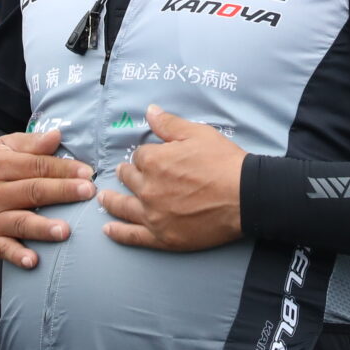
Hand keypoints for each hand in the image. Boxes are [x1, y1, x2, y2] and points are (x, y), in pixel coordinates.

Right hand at [0, 127, 96, 269]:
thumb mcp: (2, 146)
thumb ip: (31, 143)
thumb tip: (57, 136)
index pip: (36, 166)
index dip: (63, 168)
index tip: (88, 172)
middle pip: (32, 191)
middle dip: (62, 192)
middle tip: (88, 192)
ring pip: (19, 222)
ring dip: (42, 228)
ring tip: (65, 231)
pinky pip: (2, 248)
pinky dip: (17, 256)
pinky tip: (33, 261)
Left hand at [101, 105, 242, 251]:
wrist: (246, 197)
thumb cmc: (224, 163)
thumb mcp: (198, 134)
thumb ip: (169, 124)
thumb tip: (149, 111)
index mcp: (154, 162)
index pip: (139, 156)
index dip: (146, 156)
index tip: (152, 158)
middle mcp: (148, 189)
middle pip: (129, 179)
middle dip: (128, 174)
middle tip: (126, 174)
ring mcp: (153, 215)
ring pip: (123, 207)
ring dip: (111, 201)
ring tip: (103, 198)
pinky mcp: (162, 237)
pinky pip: (132, 236)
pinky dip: (118, 233)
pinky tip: (108, 229)